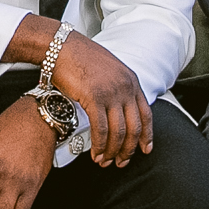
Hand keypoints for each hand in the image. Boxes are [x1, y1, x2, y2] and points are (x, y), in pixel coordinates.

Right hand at [4, 16, 152, 165]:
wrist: (61, 46)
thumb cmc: (80, 57)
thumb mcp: (109, 69)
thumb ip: (117, 88)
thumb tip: (116, 109)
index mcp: (131, 81)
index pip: (146, 114)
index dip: (147, 135)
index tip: (145, 149)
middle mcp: (125, 87)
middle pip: (134, 127)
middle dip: (129, 149)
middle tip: (121, 162)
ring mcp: (111, 93)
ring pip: (118, 132)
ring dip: (112, 151)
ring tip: (105, 161)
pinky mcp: (94, 98)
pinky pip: (100, 129)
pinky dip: (99, 145)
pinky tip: (95, 153)